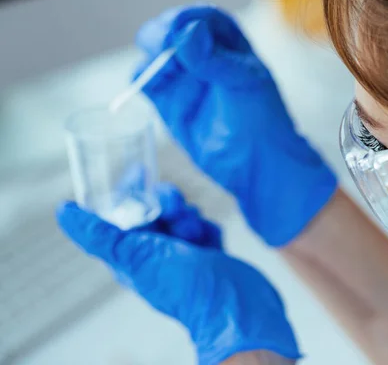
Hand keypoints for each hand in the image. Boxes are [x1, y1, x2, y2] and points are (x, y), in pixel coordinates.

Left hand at [56, 183, 300, 364]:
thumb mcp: (135, 255)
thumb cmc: (183, 286)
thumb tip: (64, 211)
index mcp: (132, 255)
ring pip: (183, 215)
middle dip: (167, 202)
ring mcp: (186, 254)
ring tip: (194, 234)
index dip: (130, 190)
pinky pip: (207, 226)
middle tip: (174, 209)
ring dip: (189, 217)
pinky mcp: (211, 254)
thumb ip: (100, 234)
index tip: (140, 171)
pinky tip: (211, 240)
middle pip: (157, 209)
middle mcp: (157, 254)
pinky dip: (209, 228)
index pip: (125, 213)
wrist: (234, 305)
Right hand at [134, 5, 336, 246]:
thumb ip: (215, 59)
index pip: (202, 18)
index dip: (187, 18)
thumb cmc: (262, 120)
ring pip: (155, 53)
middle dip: (162, 32)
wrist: (257, 164)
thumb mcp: (244, 84)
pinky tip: (148, 82)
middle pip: (172, 30)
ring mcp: (184, 78)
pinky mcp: (169, 102)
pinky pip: (146, 81)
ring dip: (151, 54)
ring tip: (160, 69)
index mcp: (229, 43)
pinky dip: (142, 77)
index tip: (178, 29)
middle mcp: (203, 56)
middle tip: (161, 44)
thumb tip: (188, 32)